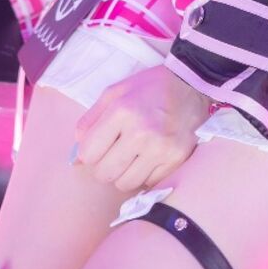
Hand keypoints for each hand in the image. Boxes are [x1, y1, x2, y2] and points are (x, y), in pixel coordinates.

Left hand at [72, 64, 211, 193]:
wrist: (191, 85)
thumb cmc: (150, 88)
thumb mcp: (114, 93)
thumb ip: (89, 122)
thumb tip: (75, 158)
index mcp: (122, 111)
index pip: (88, 154)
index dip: (90, 151)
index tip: (100, 144)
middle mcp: (142, 132)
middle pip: (104, 173)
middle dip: (105, 165)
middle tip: (116, 151)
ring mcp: (161, 148)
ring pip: (125, 183)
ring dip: (125, 172)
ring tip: (134, 154)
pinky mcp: (177, 159)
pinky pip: (148, 183)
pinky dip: (145, 174)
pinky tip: (150, 156)